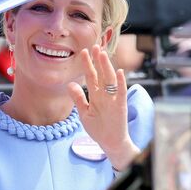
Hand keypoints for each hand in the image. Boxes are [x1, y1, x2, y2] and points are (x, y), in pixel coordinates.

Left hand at [67, 45, 139, 170]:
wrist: (110, 143)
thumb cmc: (98, 129)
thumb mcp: (84, 113)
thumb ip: (78, 98)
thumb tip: (69, 84)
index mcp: (96, 95)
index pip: (91, 76)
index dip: (87, 64)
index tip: (83, 51)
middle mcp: (105, 95)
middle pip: (101, 74)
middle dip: (98, 61)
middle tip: (95, 46)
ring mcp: (113, 99)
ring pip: (110, 80)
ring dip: (106, 67)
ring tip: (103, 55)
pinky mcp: (121, 107)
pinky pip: (121, 93)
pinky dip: (120, 83)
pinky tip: (119, 72)